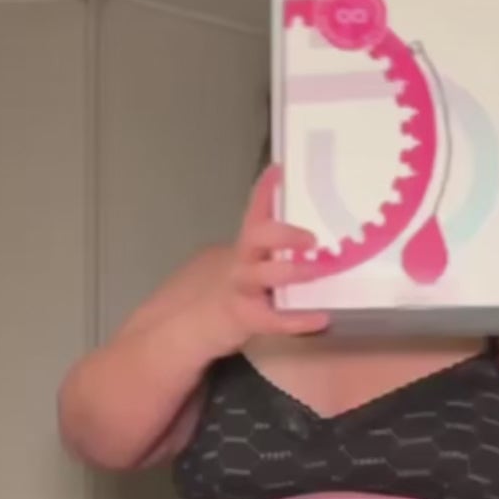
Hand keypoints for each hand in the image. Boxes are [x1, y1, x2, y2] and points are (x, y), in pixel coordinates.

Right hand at [196, 167, 329, 354]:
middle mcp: (239, 263)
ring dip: (290, 270)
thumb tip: (301, 253)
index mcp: (241, 249)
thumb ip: (260, 260)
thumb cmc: (216, 297)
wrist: (176, 328)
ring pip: (262, 274)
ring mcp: (240, 290)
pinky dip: (298, 319)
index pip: (253, 213)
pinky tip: (322, 318)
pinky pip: (273, 319)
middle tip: (311, 238)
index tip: (280, 170)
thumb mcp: (234, 269)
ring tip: (317, 271)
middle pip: (257, 237)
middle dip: (283, 233)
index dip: (265, 192)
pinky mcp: (244, 318)